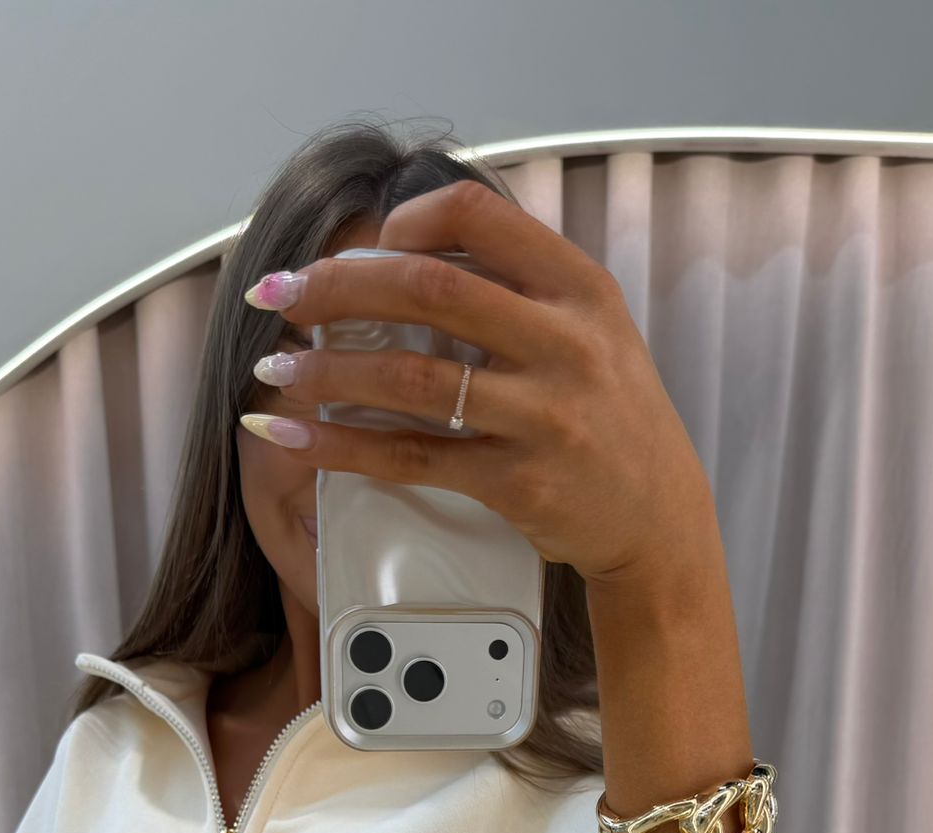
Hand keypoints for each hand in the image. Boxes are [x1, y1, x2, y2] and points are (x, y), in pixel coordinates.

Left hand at [239, 179, 717, 591]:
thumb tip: (405, 254)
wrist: (657, 518)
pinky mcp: (517, 482)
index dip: (403, 220)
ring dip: (326, 372)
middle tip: (279, 296)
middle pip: (426, 286)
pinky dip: (342, 447)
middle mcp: (565, 343)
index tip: (360, 246)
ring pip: (410, 378)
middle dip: (334, 287)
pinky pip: (411, 457)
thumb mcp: (593, 329)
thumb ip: (519, 288)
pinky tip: (296, 437)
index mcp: (579, 288)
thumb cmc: (610, 418)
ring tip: (275, 371)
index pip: (475, 214)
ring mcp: (543, 416)